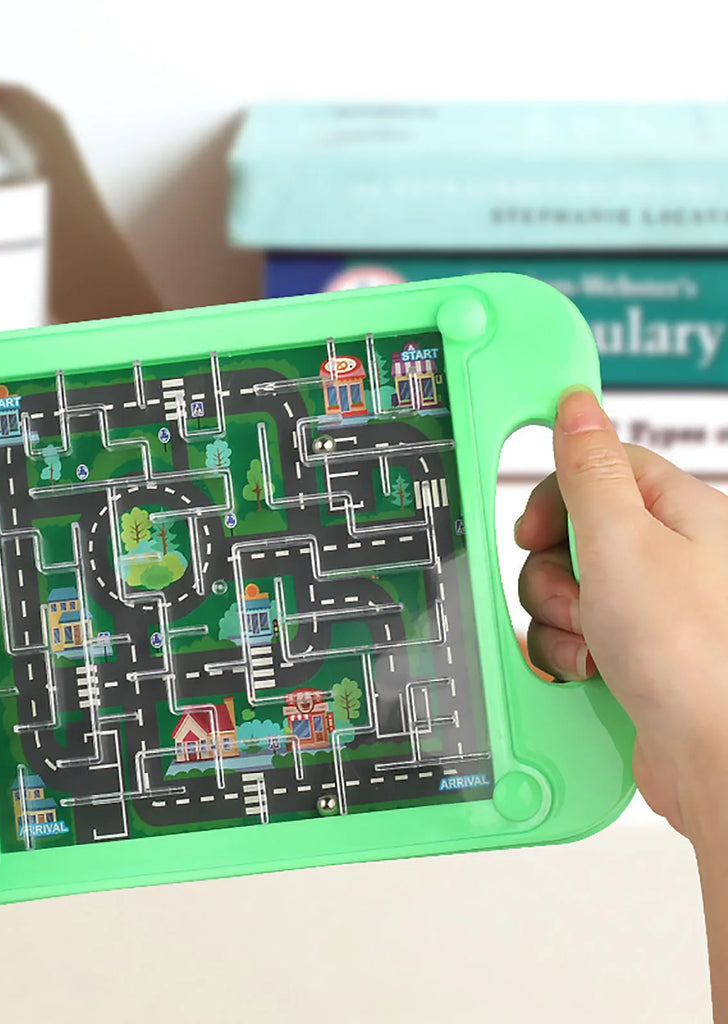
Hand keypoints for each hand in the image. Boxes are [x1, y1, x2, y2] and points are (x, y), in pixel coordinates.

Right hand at [516, 388, 727, 839]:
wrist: (714, 757)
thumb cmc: (691, 653)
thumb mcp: (622, 540)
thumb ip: (589, 470)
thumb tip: (576, 406)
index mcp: (682, 515)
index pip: (604, 468)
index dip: (560, 493)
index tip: (537, 525)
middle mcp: (672, 559)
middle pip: (575, 533)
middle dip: (553, 569)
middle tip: (577, 592)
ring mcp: (652, 610)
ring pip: (567, 589)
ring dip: (558, 618)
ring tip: (592, 642)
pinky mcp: (633, 655)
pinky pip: (574, 634)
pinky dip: (568, 652)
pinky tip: (592, 669)